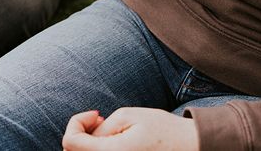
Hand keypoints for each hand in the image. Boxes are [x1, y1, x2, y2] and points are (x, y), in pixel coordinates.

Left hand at [62, 108, 199, 150]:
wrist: (190, 148)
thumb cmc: (162, 129)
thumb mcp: (129, 116)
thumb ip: (102, 127)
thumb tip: (88, 135)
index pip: (71, 142)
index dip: (76, 123)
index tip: (97, 114)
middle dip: (80, 133)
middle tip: (100, 120)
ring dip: (89, 143)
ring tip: (110, 130)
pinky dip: (98, 150)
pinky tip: (114, 141)